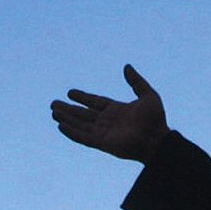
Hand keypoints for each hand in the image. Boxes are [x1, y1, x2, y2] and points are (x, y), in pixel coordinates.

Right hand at [50, 64, 169, 162]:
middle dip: (68, 109)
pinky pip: (83, 137)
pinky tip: (60, 126)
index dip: (82, 97)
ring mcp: (103, 133)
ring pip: (80, 124)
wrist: (157, 139)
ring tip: (53, 112)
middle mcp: (107, 121)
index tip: (70, 92)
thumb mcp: (148, 95)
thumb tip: (127, 66)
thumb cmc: (155, 120)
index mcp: (116, 110)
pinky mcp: (101, 143)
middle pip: (83, 114)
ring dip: (67, 119)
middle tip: (53, 104)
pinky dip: (71, 132)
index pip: (95, 102)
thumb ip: (136, 81)